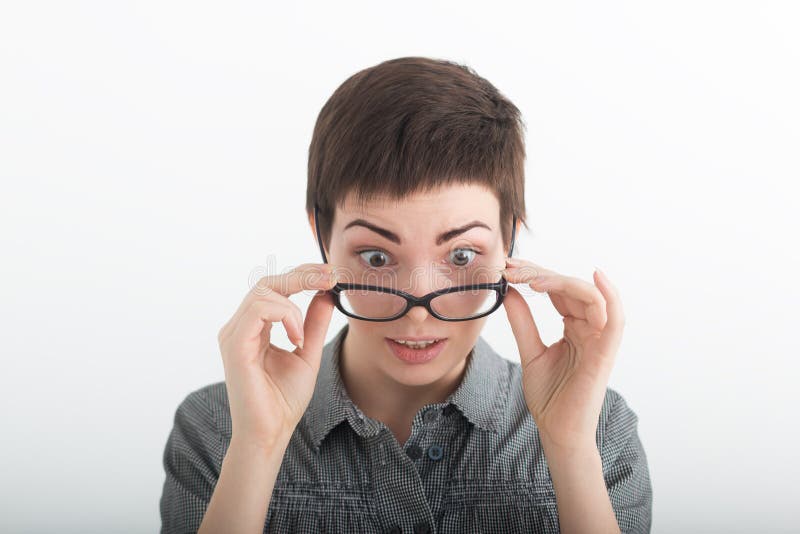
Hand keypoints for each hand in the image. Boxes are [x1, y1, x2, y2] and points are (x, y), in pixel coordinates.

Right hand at [217, 263, 337, 448]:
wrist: (271, 433)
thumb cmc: (284, 400)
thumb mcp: (307, 352)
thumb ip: (313, 323)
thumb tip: (325, 294)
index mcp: (254, 328)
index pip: (275, 288)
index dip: (303, 276)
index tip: (331, 275)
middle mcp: (240, 327)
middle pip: (268, 282)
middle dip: (302, 275)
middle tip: (331, 277)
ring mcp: (234, 334)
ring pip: (263, 292)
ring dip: (294, 301)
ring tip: (303, 334)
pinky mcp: (235, 345)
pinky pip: (259, 310)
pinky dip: (284, 316)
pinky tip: (295, 338)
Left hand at [500, 258, 624, 452]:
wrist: (557, 431)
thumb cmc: (549, 396)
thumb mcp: (530, 351)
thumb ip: (523, 321)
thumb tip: (509, 291)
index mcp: (574, 327)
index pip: (557, 290)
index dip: (535, 274)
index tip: (508, 268)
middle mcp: (590, 328)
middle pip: (571, 287)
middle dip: (541, 273)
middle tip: (513, 269)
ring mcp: (599, 339)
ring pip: (590, 295)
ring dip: (560, 281)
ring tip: (530, 279)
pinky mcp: (605, 353)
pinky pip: (615, 319)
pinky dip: (610, 295)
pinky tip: (594, 276)